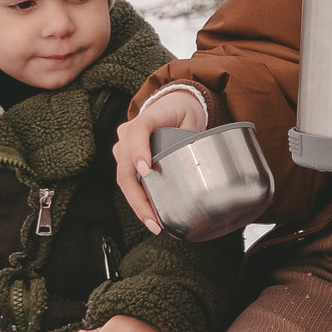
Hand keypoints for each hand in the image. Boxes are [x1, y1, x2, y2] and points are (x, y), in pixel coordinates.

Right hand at [115, 88, 209, 234]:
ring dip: (138, 205)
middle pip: (125, 168)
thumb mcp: (190, 117)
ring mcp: (124, 149)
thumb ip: (194, 134)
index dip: (139, 151)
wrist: (172, 107)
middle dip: (138, 197)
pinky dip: (140, 202)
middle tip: (153, 219)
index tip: (145, 170)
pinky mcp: (127, 161)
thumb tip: (208, 160)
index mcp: (145, 119)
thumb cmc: (182, 113)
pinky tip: (151, 217)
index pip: (137, 132)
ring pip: (125, 180)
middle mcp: (128, 134)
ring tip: (153, 224)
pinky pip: (129, 184)